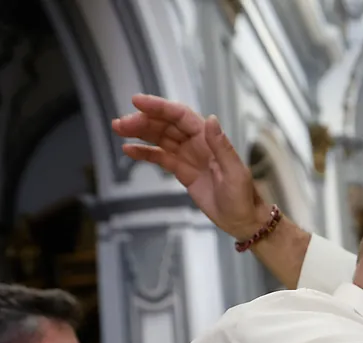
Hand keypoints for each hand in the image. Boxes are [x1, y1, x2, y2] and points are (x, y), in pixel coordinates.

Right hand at [112, 94, 266, 239]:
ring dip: (139, 133)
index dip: (159, 107)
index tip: (137, 102)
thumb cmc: (243, 197)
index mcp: (210, 139)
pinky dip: (145, 153)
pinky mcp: (183, 172)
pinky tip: (128, 150)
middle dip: (143, 121)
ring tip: (118, 129)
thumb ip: (222, 147)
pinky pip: (161, 158)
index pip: (181, 116)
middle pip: (166, 125)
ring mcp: (189, 156)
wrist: (243, 221)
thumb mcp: (235, 173)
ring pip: (160, 138)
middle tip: (120, 123)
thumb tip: (211, 120)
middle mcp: (198, 143)